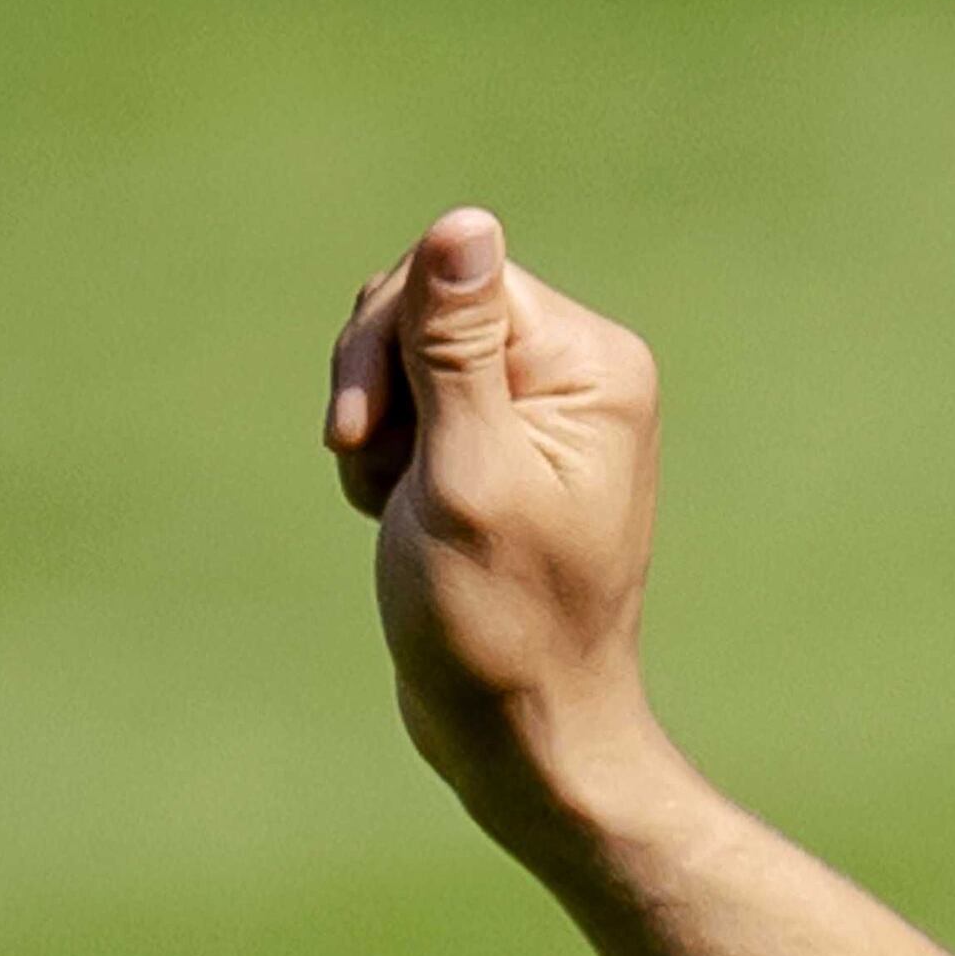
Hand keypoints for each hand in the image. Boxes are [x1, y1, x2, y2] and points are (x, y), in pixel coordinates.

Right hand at [323, 207, 671, 856]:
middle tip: (378, 476)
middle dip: (376, 391)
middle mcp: (577, 376)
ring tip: (396, 512)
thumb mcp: (465, 471)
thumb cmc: (497, 620)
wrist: (520, 733)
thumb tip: (463, 222)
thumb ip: (456, 346)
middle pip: (422, 309)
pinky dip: (386, 465)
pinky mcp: (498, 454)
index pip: (451, 277)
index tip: (363, 435)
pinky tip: (402, 523)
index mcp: (591, 365)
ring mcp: (537, 416)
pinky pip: (410, 414)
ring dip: (375, 434)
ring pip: (402, 362)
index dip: (386, 344)